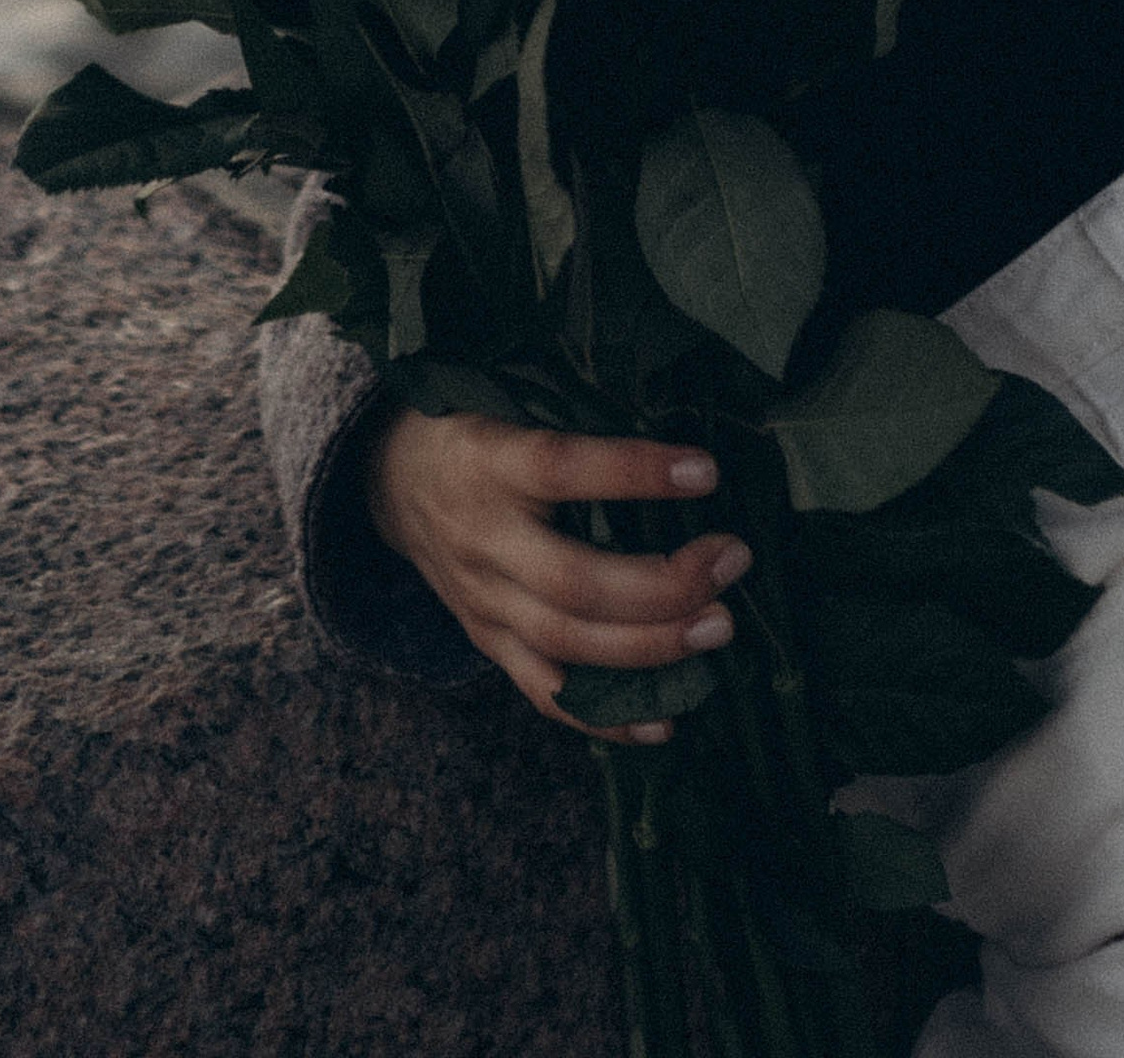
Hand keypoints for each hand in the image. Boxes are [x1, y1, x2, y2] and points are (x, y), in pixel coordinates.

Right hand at [365, 407, 749, 742]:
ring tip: (719, 627)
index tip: (707, 472)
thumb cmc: (477, 432)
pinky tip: (666, 722)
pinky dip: (607, 720)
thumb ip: (573, 418)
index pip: (562, 467)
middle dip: (663, 584)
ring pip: (566, 646)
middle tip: (732, 560)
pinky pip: (546, 695)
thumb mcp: (507, 402)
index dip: (634, 473)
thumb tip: (676, 440)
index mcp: (488, 463)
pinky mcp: (488, 645)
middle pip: (573, 582)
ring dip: (653, 646)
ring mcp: (483, 603)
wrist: (391, 482)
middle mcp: (483, 539)